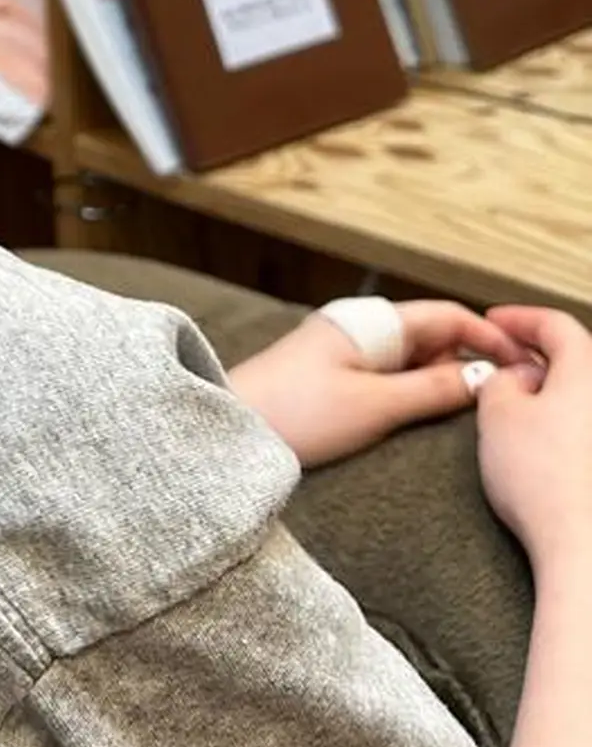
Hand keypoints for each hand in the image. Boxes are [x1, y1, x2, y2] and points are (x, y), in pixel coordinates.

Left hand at [229, 299, 519, 468]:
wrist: (229, 431)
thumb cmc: (294, 413)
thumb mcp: (374, 405)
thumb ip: (432, 391)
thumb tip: (482, 378)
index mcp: (368, 323)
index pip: (444, 315)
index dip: (486, 336)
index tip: (517, 365)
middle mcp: (357, 330)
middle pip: (430, 336)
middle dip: (467, 359)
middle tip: (499, 395)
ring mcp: (343, 354)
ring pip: (410, 359)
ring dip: (441, 378)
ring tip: (468, 410)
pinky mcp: (331, 380)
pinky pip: (387, 377)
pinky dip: (414, 391)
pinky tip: (424, 414)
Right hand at [475, 305, 591, 575]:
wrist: (584, 549)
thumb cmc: (545, 481)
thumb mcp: (497, 415)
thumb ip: (501, 381)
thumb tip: (517, 377)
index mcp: (588, 371)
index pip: (556, 325)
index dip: (521, 319)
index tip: (495, 322)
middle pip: (579, 359)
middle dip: (540, 357)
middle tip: (505, 365)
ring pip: (584, 397)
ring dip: (556, 393)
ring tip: (521, 410)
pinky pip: (587, 429)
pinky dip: (570, 425)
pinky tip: (545, 448)